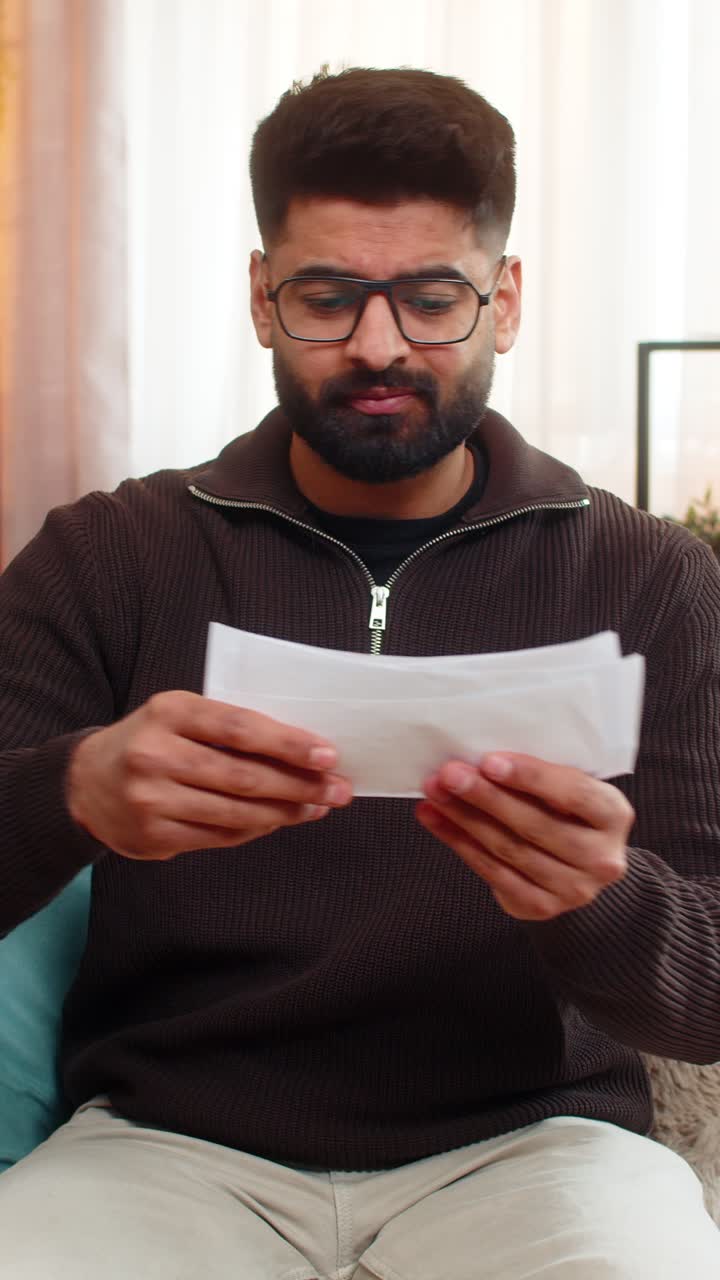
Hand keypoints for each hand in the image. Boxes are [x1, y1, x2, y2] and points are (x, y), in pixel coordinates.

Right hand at [66, 690, 351, 859]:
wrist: (86, 782)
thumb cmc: (152, 740)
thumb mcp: (180, 716)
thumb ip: (229, 727)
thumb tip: (302, 751)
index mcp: (169, 711)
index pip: (240, 727)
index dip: (288, 743)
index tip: (328, 754)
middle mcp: (156, 754)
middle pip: (244, 776)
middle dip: (299, 785)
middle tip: (338, 789)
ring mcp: (151, 799)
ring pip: (236, 811)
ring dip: (286, 812)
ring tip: (317, 807)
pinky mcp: (153, 835)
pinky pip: (220, 836)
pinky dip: (256, 829)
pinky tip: (278, 820)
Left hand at [416, 753, 633, 920]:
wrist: (580, 868)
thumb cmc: (567, 814)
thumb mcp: (571, 789)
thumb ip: (541, 776)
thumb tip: (481, 757)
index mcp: (613, 815)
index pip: (573, 793)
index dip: (530, 777)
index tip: (490, 762)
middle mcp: (601, 857)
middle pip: (535, 824)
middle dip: (486, 796)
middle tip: (450, 774)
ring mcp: (573, 888)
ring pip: (509, 849)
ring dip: (464, 818)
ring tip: (436, 794)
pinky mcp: (541, 906)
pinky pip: (493, 872)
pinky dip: (459, 843)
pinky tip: (437, 820)